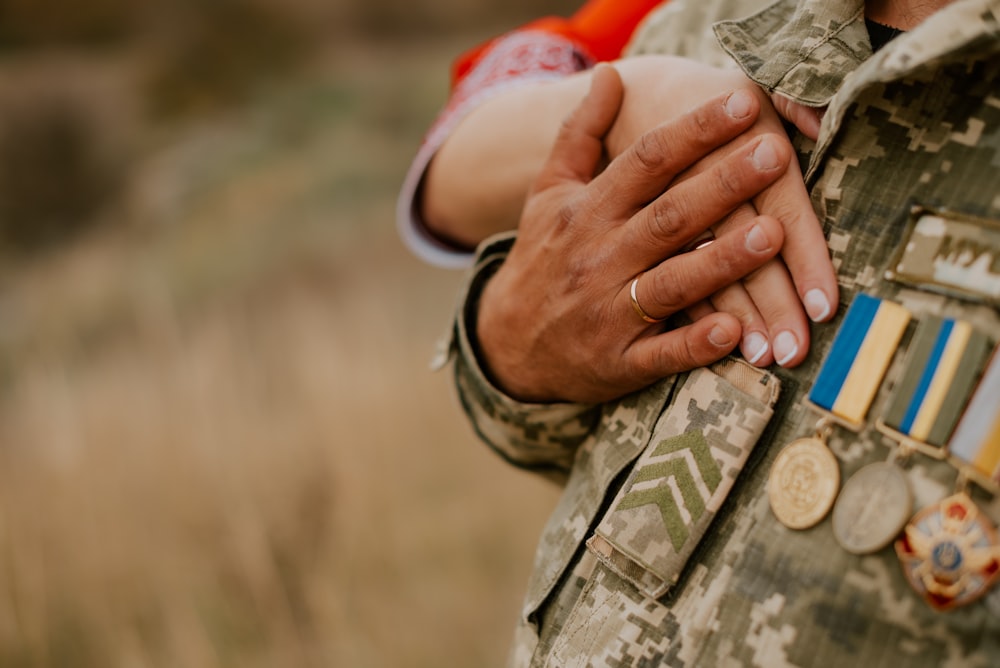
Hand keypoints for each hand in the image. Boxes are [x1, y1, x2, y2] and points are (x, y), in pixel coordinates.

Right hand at [477, 65, 791, 402]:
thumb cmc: (542, 259)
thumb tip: (610, 73)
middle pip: (667, 216)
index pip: (645, 161)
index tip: (741, 104)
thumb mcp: (548, 193)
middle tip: (773, 155)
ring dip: (721, 261)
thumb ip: (581, 134)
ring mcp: (608, 312)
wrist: (506, 342)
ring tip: (772, 235)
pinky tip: (730, 330)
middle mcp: (598, 257)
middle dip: (722, 185)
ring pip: (671, 283)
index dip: (694, 132)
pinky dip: (693, 344)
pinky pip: (660, 353)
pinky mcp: (618, 362)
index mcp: (587, 211)